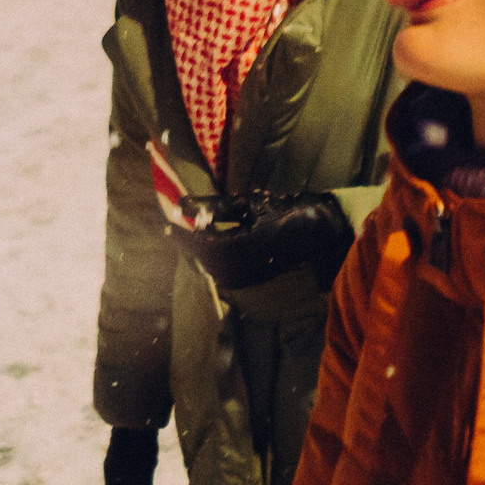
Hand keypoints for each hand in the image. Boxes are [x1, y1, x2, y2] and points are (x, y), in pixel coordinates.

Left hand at [166, 191, 354, 291]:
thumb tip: (181, 204)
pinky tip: (208, 245)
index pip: (202, 244)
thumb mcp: (247, 204)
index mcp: (244, 247)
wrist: (316, 232)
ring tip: (187, 235)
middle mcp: (244, 268)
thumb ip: (212, 206)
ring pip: (212, 268)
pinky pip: (223, 272)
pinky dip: (211, 259)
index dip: (182, 234)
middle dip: (188, 243)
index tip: (168, 222)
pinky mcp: (251, 280)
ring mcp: (249, 278)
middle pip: (204, 259)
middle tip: (174, 227)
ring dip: (198, 252)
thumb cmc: (283, 211)